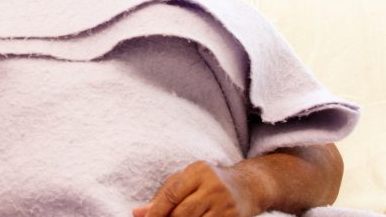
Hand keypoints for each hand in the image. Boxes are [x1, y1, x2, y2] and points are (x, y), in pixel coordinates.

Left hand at [133, 161, 260, 216]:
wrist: (248, 187)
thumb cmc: (208, 183)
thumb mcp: (186, 180)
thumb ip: (162, 195)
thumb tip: (138, 212)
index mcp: (198, 171)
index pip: (171, 194)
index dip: (156, 211)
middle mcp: (214, 186)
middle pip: (182, 213)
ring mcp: (226, 205)